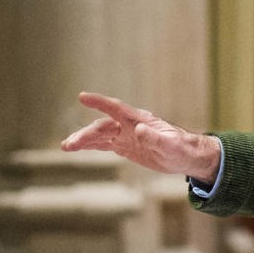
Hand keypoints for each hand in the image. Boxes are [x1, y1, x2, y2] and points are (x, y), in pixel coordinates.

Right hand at [61, 92, 221, 183]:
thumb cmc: (183, 148)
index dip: (100, 102)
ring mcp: (126, 135)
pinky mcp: (125, 146)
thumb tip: (139, 129)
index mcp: (140, 120)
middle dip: (86, 134)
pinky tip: (76, 148)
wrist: (187, 156)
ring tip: (66, 147)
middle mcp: (129, 125)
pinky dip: (90, 145)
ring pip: (100, 135)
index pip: (116, 108)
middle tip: (70, 144)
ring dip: (83, 140)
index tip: (83, 96)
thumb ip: (155, 138)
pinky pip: (104, 144)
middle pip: (103, 126)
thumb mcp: (171, 146)